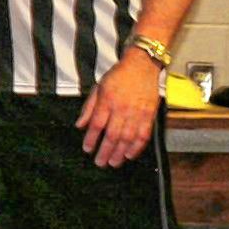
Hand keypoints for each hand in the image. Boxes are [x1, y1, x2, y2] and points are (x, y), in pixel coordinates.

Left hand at [76, 49, 161, 167]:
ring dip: (119, 153)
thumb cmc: (119, 75)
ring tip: (113, 163)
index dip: (91, 139)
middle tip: (100, 163)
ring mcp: (137, 112)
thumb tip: (80, 125)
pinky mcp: (149, 114)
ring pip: (127, 138)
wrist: (142, 65)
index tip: (87, 149)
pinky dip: (137, 147)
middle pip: (112, 135)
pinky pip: (143, 135)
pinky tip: (129, 155)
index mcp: (107, 100)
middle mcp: (122, 108)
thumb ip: (89, 107)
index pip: (97, 124)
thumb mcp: (98, 87)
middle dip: (105, 152)